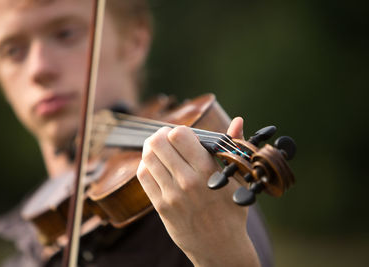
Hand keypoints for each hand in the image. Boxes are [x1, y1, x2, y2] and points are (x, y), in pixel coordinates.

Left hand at [137, 117, 259, 266]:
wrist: (220, 247)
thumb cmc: (232, 211)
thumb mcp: (238, 179)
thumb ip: (233, 146)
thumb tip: (238, 121)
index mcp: (207, 171)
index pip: (179, 135)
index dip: (179, 131)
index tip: (183, 136)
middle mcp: (186, 181)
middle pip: (158, 143)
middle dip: (161, 135)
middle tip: (167, 138)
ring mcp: (171, 194)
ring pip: (148, 158)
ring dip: (152, 149)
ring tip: (160, 150)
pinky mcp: (161, 206)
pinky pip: (144, 177)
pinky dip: (146, 165)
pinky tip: (155, 165)